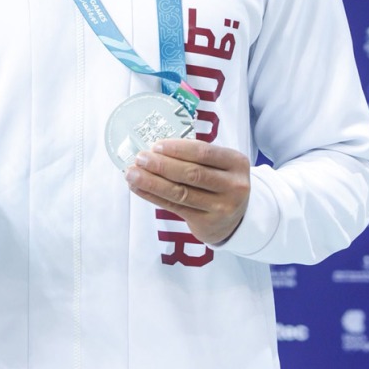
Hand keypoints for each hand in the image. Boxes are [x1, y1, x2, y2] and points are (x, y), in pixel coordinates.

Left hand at [125, 138, 250, 245]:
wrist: (236, 218)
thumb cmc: (221, 182)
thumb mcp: (220, 165)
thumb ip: (197, 157)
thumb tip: (155, 149)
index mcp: (236, 163)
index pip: (204, 152)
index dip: (178, 149)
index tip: (156, 145)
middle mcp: (233, 186)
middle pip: (191, 173)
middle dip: (162, 165)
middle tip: (140, 158)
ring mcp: (221, 207)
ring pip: (181, 193)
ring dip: (152, 182)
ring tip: (132, 174)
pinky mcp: (207, 223)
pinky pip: (175, 207)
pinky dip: (154, 196)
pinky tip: (139, 188)